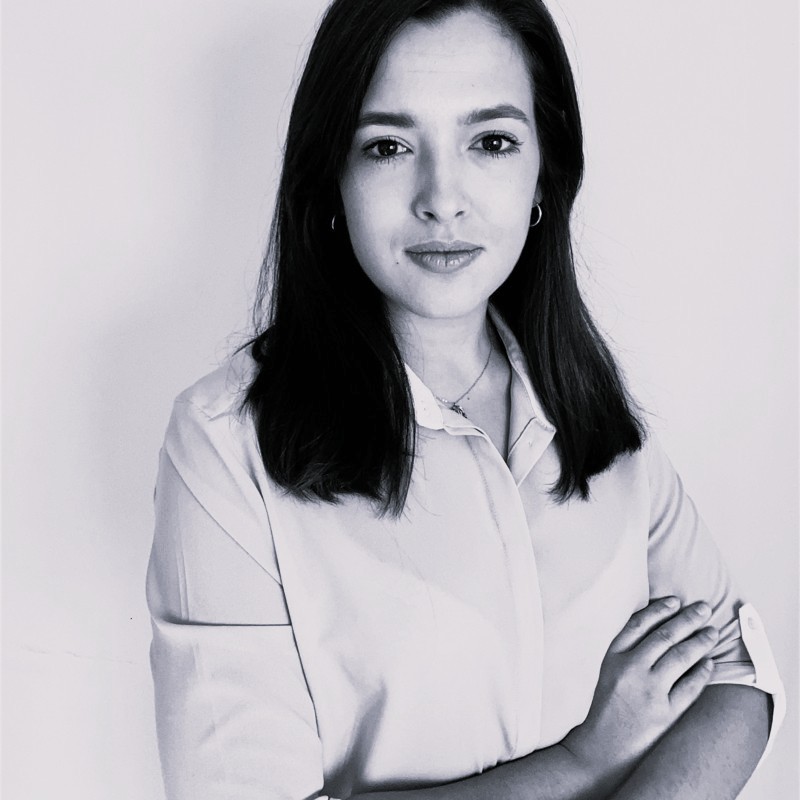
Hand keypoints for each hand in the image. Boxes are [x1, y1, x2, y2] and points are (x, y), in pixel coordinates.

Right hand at [563, 598, 717, 780]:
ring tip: (713, 632)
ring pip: (681, 657)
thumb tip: (658, 626)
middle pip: (665, 636)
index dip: (659, 609)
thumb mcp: (608, 671)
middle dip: (688, 619)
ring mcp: (649, 692)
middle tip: (705, 608)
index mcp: (613, 657)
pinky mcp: (665, 714)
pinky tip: (710, 662)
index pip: (639, 624)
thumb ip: (628, 651)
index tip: (676, 600)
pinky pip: (690, 687)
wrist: (601, 749)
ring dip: (701, 641)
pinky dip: (703, 672)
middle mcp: (631, 670)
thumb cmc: (606, 707)